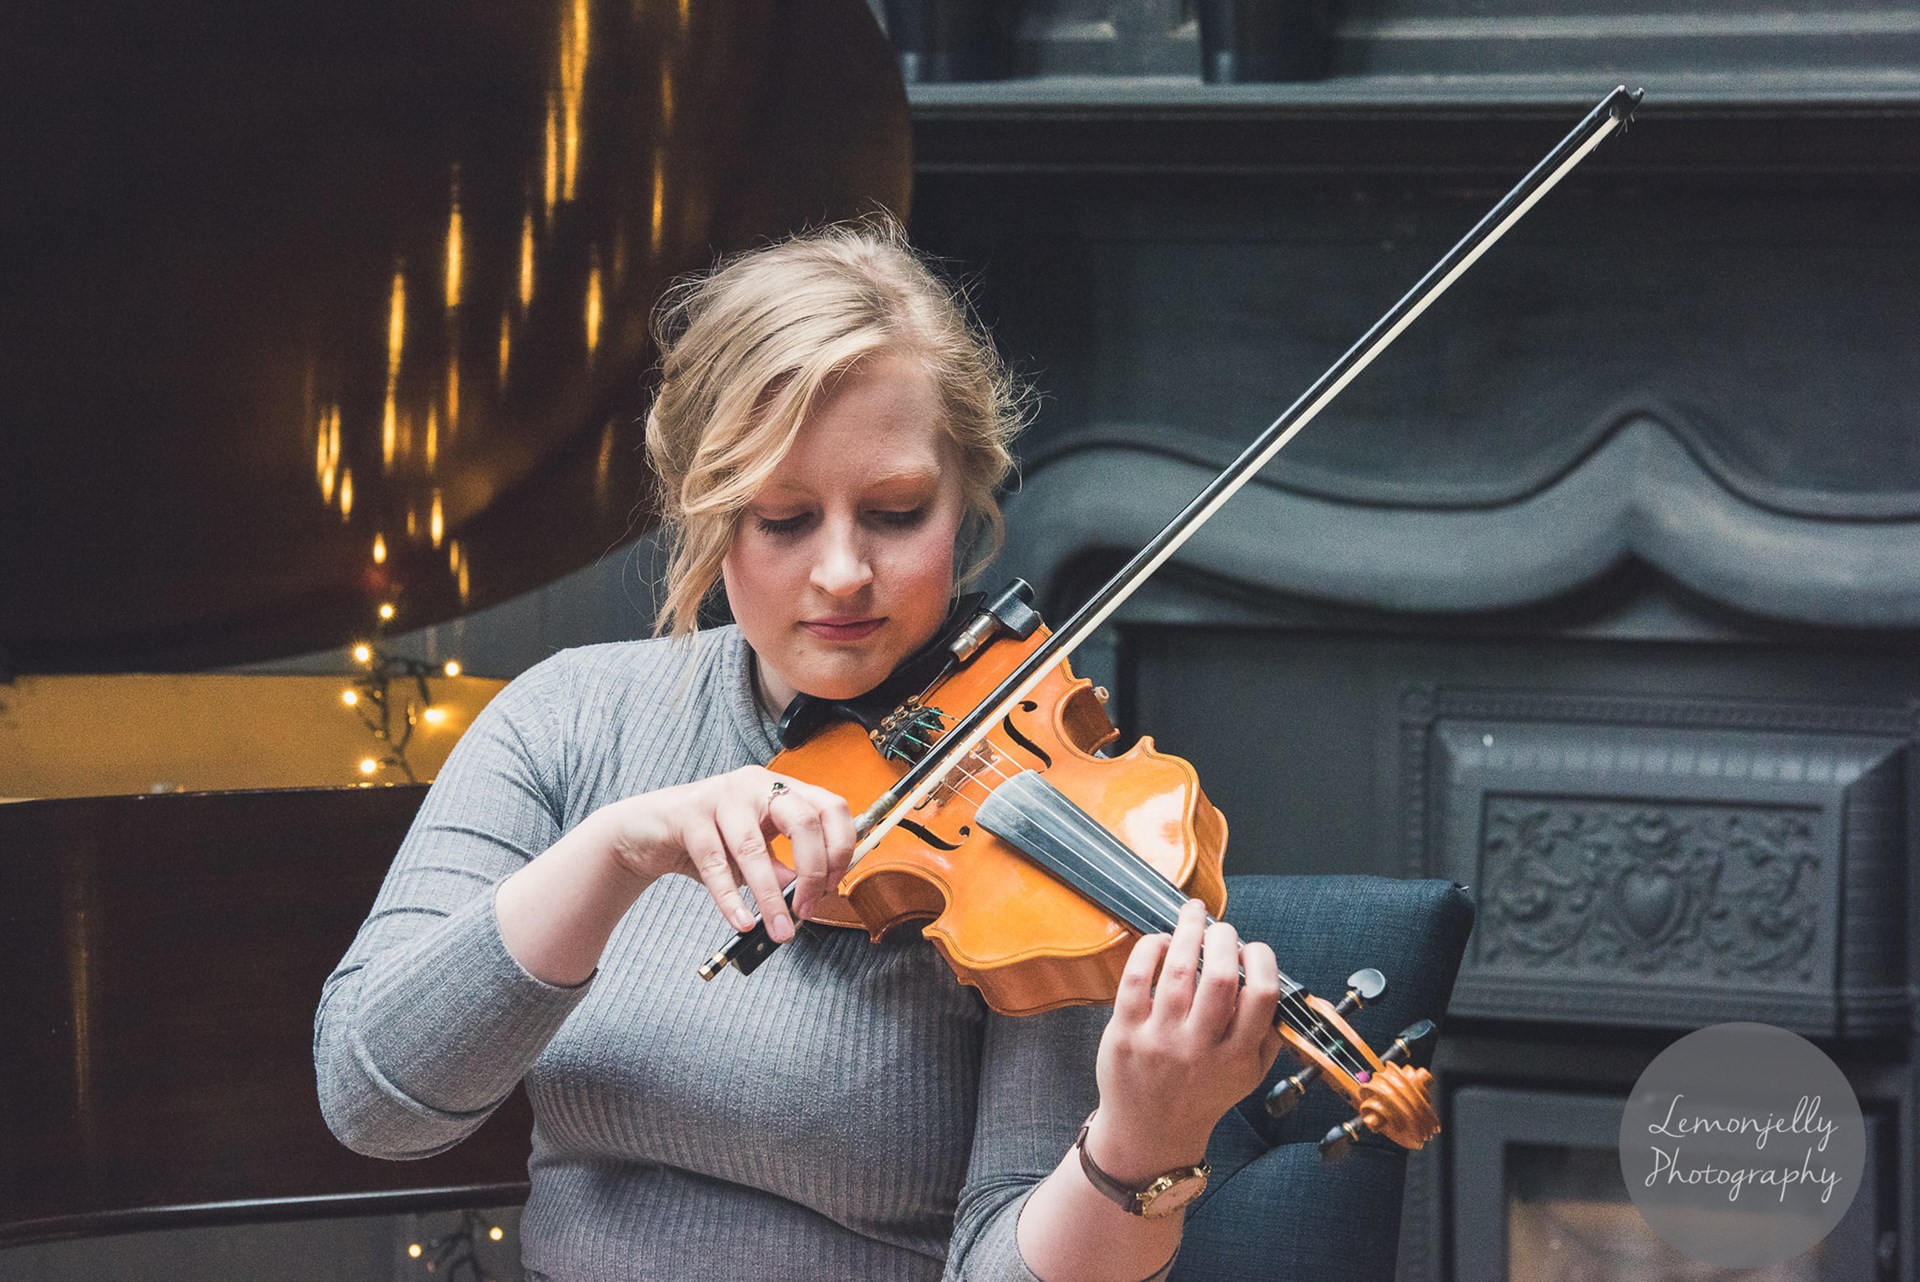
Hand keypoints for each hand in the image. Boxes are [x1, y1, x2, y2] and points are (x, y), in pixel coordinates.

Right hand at [598, 766, 855, 941]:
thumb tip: (805, 891)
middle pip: (803, 821)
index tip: (831, 886)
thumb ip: (780, 867)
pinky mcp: (688, 814)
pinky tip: (741, 921)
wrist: (644, 832)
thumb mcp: (752, 855)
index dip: (839, 848)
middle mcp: (755, 784)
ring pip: (755, 848)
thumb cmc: (705, 842)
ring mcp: (721, 795)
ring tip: (779, 930)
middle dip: (812, 871)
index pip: (830, 809)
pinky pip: (714, 862)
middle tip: (806, 908)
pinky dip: (730, 898)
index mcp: (780, 789)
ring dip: (770, 896)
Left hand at [1087, 899, 1284, 1179]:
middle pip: (1218, 976)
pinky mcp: (1125, 1033)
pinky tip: (1159, 940)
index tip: (1254, 949)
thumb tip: (1291, 987)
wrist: (1151, 1133)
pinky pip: (1135, 978)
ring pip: (1177, 971)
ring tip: (1193, 914)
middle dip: (1223, 939)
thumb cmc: (1203, 1094)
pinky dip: (1148, 949)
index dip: (1262, 960)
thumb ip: (1271, 1034)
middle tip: (1222, 929)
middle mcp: (1199, 1049)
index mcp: (1236, 1056)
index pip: (1262, 995)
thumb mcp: (1249, 1074)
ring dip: (1187, 931)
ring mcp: (1160, 1040)